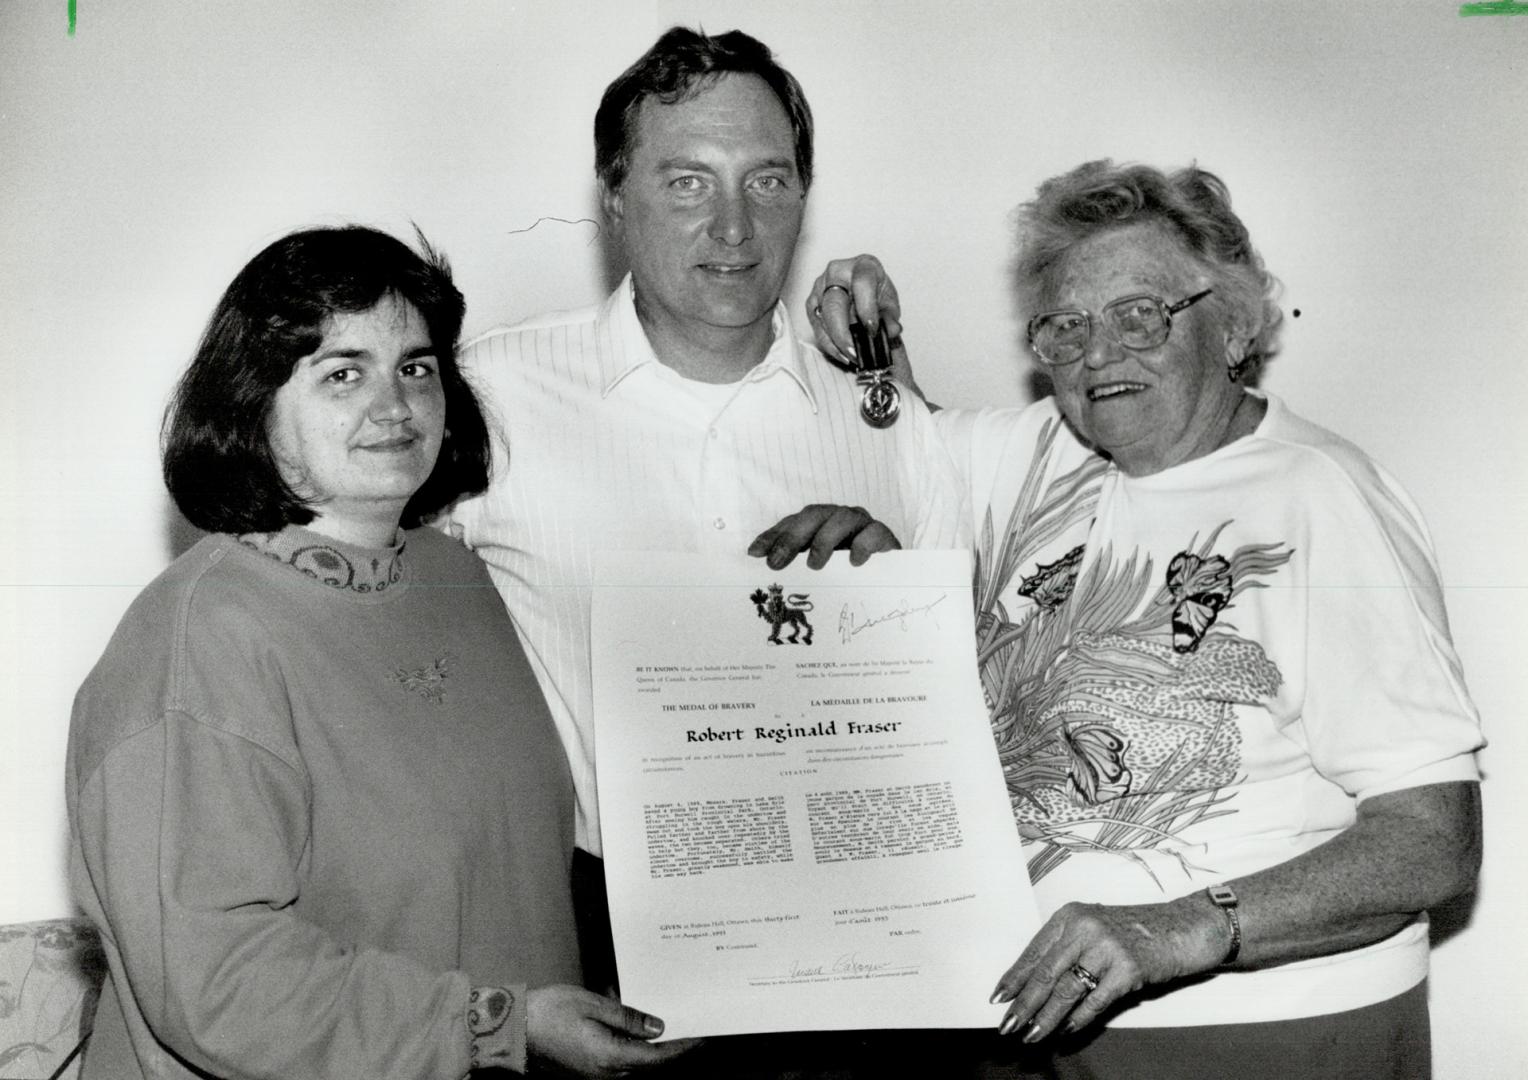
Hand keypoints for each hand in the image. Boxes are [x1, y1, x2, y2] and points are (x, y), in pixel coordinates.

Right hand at [526, 984, 699, 1077]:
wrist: (513, 1028)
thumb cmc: (551, 1011)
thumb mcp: (595, 1005)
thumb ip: (629, 1018)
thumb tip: (658, 1029)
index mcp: (610, 1057)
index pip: (657, 1058)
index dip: (681, 1048)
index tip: (700, 1037)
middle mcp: (605, 1073)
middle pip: (647, 1062)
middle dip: (667, 1045)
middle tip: (685, 1024)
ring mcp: (593, 1075)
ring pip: (631, 1060)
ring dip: (645, 1043)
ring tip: (654, 1016)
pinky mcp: (584, 1070)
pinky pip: (614, 1058)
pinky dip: (626, 1043)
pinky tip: (623, 1021)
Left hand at [748, 504, 901, 569]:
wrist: (891, 580)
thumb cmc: (848, 577)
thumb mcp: (818, 574)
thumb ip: (796, 571)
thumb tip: (764, 572)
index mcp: (818, 525)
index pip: (791, 524)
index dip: (772, 536)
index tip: (754, 555)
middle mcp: (837, 519)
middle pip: (813, 516)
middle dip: (792, 538)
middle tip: (777, 563)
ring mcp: (861, 525)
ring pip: (841, 518)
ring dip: (824, 540)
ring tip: (814, 566)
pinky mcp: (884, 536)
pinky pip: (874, 532)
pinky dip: (863, 544)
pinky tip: (854, 562)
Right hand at [805, 255, 917, 387]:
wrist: (864, 295)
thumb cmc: (877, 295)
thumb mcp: (890, 305)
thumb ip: (891, 318)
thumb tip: (891, 330)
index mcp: (863, 266)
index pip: (862, 283)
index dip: (866, 308)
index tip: (872, 330)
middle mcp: (838, 271)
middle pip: (834, 304)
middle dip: (844, 333)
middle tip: (856, 353)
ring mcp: (821, 286)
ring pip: (822, 317)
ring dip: (836, 342)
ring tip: (852, 358)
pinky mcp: (812, 302)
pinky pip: (816, 326)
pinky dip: (828, 344)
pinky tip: (841, 355)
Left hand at [989, 898, 1227, 1042]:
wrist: (1178, 928)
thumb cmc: (1132, 931)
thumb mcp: (1091, 930)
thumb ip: (1064, 950)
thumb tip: (1029, 984)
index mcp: (1070, 916)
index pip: (1033, 951)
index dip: (1014, 976)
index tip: (998, 997)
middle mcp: (1085, 928)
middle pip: (1045, 973)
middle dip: (1023, 1003)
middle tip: (1008, 1024)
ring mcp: (1107, 948)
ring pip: (1066, 990)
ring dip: (1046, 1017)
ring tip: (1031, 1034)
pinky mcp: (1128, 970)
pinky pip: (1095, 1001)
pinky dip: (1078, 1020)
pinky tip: (1065, 1031)